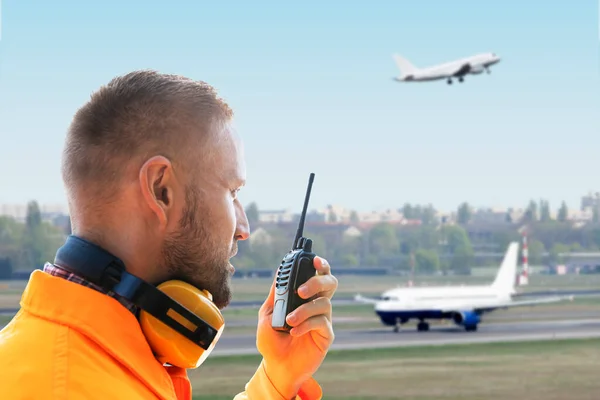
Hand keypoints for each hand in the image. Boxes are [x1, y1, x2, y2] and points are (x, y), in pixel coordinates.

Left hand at [255, 256, 337, 397]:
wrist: (275, 366)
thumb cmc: (272, 340)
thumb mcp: (267, 313)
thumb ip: (275, 294)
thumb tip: (279, 272)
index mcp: (305, 296)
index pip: (318, 274)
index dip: (320, 264)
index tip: (314, 259)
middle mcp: (317, 304)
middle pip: (330, 283)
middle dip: (317, 281)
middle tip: (301, 290)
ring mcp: (323, 319)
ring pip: (324, 303)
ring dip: (305, 310)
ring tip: (289, 320)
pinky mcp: (326, 335)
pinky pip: (322, 323)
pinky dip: (306, 324)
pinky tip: (293, 332)